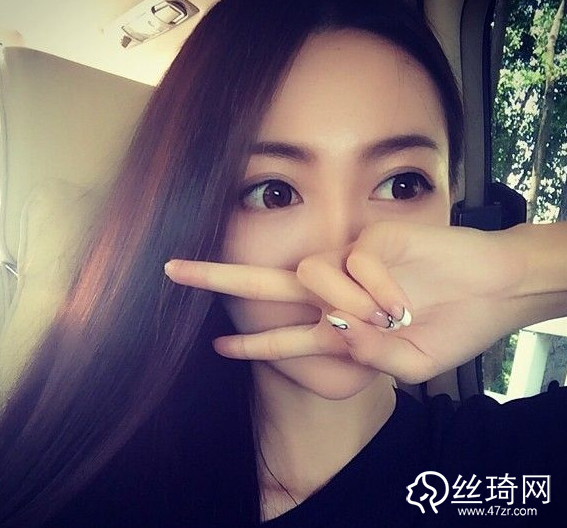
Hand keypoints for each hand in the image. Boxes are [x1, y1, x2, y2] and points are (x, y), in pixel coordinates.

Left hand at [164, 220, 525, 383]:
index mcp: (341, 322)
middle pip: (266, 283)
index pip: (285, 334)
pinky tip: (401, 300)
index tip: (220, 346)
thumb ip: (370, 357)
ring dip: (342, 304)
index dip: (253, 342)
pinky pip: (352, 264)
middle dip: (218, 278)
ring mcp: (352, 262)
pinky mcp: (373, 237)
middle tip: (172, 270)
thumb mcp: (411, 364)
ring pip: (308, 274)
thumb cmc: (454, 328)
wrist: (495, 293)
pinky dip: (374, 289)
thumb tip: (337, 333)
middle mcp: (338, 290)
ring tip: (387, 315)